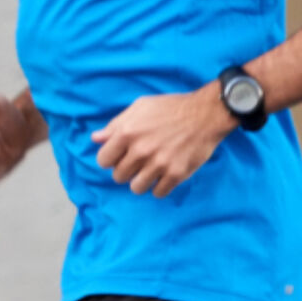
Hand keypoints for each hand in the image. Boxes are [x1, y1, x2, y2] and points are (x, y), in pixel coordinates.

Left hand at [91, 87, 233, 196]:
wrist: (206, 114)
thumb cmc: (171, 108)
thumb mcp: (140, 107)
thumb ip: (116, 124)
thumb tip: (96, 139)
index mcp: (127, 132)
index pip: (103, 160)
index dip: (110, 159)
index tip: (120, 156)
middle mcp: (141, 150)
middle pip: (119, 176)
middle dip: (126, 170)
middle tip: (139, 161)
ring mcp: (159, 164)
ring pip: (136, 188)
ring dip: (142, 180)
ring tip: (151, 170)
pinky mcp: (176, 174)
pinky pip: (158, 193)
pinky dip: (160, 186)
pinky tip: (164, 174)